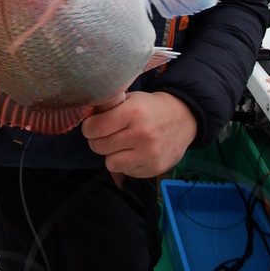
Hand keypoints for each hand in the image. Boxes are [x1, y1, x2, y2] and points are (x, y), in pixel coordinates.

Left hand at [81, 91, 197, 177]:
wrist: (183, 118)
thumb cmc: (149, 107)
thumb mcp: (130, 98)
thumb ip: (108, 108)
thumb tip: (85, 119)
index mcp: (133, 112)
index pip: (94, 128)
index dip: (89, 127)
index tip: (93, 125)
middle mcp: (141, 134)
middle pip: (99, 146)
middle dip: (98, 140)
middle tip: (107, 135)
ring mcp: (149, 154)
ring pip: (110, 163)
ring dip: (112, 155)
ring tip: (121, 145)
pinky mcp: (154, 168)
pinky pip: (126, 172)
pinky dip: (126, 164)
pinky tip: (135, 152)